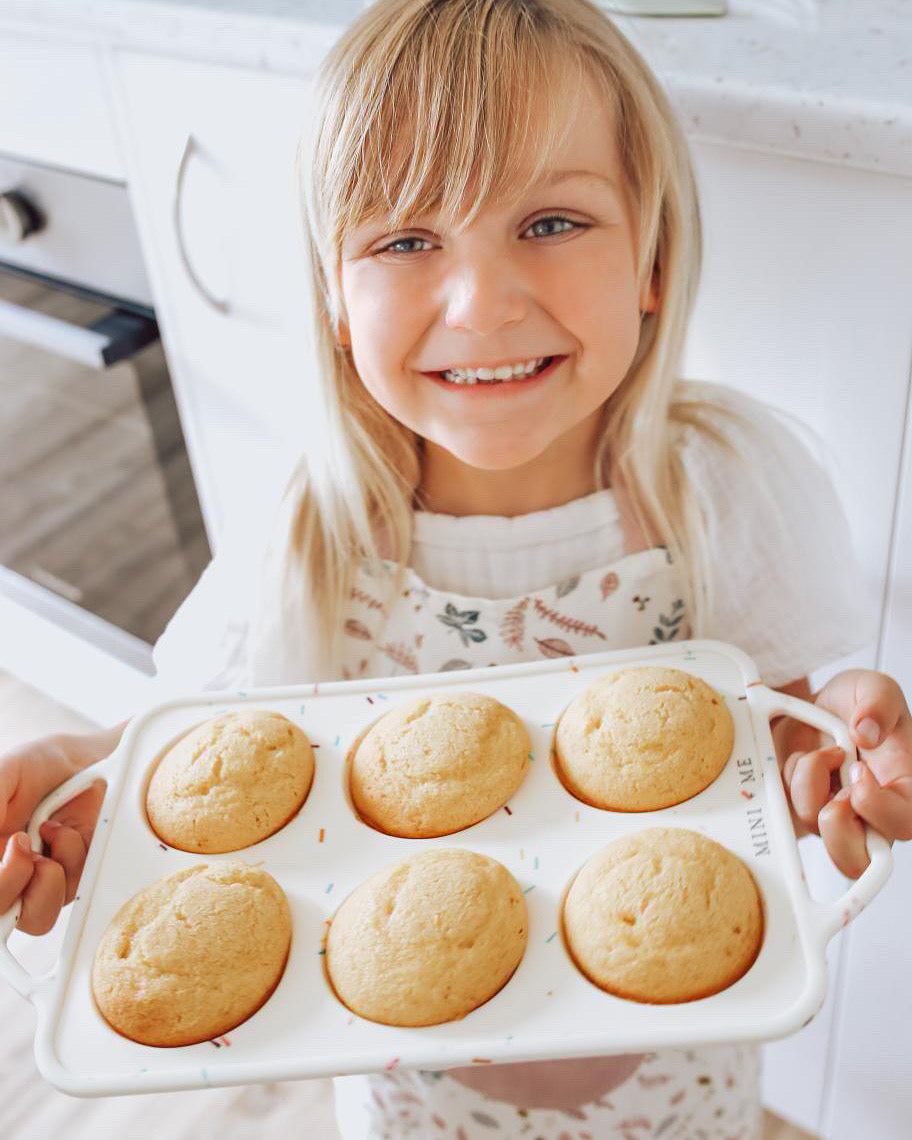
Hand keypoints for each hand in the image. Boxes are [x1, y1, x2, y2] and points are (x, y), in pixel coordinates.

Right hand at [0, 724, 123, 934]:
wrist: (82, 759)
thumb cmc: (33, 767)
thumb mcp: (3, 775)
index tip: (11, 846)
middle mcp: (8, 874)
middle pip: (2, 917)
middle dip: (11, 882)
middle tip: (22, 842)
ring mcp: (40, 880)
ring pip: (38, 920)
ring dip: (46, 877)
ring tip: (49, 834)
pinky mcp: (75, 876)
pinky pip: (74, 891)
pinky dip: (71, 857)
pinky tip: (66, 830)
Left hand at [777, 670, 911, 877]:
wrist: (819, 704)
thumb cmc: (856, 703)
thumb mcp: (873, 686)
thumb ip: (879, 702)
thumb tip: (866, 732)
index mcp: (903, 786)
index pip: (904, 823)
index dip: (879, 809)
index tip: (859, 774)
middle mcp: (870, 810)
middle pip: (859, 860)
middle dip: (836, 830)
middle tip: (833, 794)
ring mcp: (836, 813)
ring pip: (817, 831)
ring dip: (807, 787)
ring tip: (818, 753)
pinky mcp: (804, 808)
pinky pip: (788, 809)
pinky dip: (789, 780)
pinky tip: (803, 757)